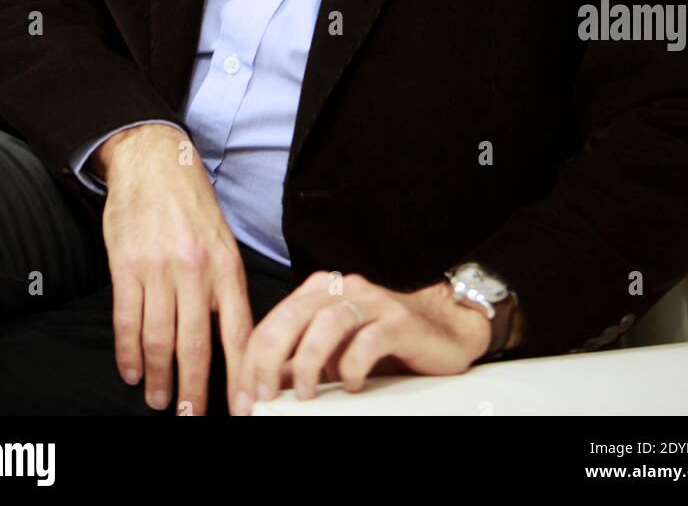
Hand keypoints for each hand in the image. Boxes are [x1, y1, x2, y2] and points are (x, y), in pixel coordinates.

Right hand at [96, 123, 252, 414]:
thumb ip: (227, 287)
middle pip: (196, 346)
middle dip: (194, 391)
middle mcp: (196, 272)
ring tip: (159, 399)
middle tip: (191, 418)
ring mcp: (159, 269)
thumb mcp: (224, 241)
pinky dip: (127, 353)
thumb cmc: (192, 205)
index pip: (240, 332)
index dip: (241, 376)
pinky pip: (127, 320)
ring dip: (158, 378)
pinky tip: (130, 371)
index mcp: (227, 267)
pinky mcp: (127, 266)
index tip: (244, 407)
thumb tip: (235, 339)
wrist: (155, 161)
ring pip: (158, 340)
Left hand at [231, 270, 496, 414]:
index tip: (244, 397)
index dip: (252, 359)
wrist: (444, 329)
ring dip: (309, 361)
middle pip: (293, 315)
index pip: (274, 320)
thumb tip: (261, 387)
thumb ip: (300, 360)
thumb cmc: (384, 340)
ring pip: (328, 322)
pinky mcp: (399, 322)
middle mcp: (343, 290)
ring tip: (305, 394)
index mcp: (320, 292)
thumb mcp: (335, 352)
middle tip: (262, 396)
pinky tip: (352, 385)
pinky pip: (369, 339)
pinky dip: (354, 365)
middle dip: (269, 357)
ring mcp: (373, 303)